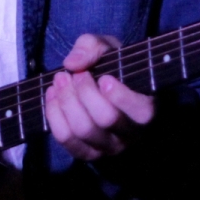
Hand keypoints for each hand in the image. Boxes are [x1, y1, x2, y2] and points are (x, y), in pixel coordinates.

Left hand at [44, 34, 154, 160]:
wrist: (100, 83)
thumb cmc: (111, 65)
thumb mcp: (107, 47)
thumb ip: (92, 47)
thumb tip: (73, 63)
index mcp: (147, 108)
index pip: (141, 111)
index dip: (120, 95)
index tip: (104, 78)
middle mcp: (131, 134)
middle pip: (106, 119)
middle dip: (85, 91)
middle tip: (76, 74)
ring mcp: (108, 147)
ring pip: (83, 130)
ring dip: (67, 100)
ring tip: (60, 80)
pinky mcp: (86, 152)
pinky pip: (65, 138)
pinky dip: (54, 114)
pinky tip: (52, 94)